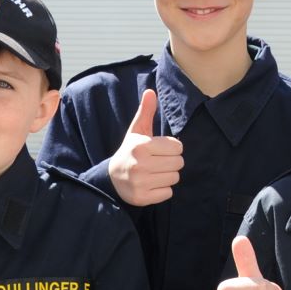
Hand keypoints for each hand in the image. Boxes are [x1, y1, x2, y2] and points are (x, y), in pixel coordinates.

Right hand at [108, 89, 184, 205]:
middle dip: (171, 162)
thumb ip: (146, 112)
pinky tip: (151, 184)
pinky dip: (163, 190)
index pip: (178, 147)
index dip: (172, 148)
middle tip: (157, 162)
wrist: (111, 178)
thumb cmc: (130, 151)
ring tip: (154, 173)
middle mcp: (140, 164)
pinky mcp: (142, 197)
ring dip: (167, 176)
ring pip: (175, 178)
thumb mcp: (136, 131)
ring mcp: (140, 182)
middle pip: (178, 163)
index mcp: (141, 146)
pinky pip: (168, 193)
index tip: (159, 150)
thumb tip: (151, 91)